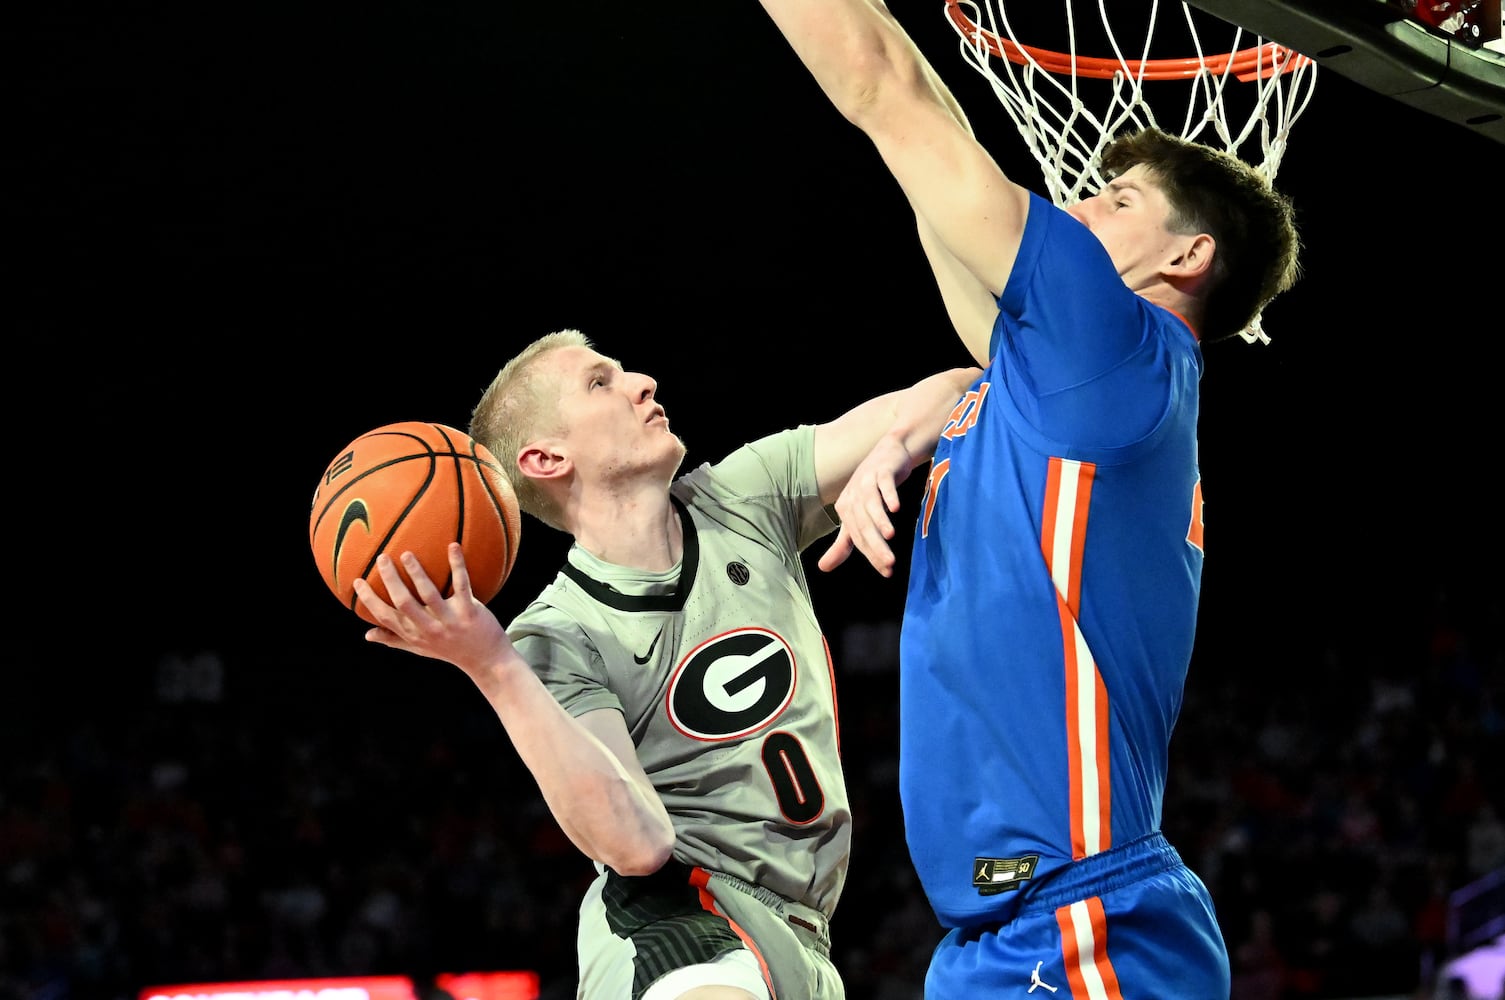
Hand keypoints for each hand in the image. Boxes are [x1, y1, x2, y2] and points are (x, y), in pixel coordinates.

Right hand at [353, 542, 512, 677]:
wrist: (486, 661)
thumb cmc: (449, 649)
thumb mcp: (420, 648)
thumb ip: (394, 639)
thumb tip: (367, 634)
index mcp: (414, 635)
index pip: (386, 617)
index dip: (369, 600)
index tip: (357, 581)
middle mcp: (429, 629)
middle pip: (404, 603)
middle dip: (390, 581)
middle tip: (382, 558)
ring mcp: (450, 621)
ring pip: (429, 594)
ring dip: (417, 573)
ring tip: (406, 554)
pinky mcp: (470, 612)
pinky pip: (463, 585)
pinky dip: (458, 565)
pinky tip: (453, 546)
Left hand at [817, 435, 918, 577]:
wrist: (889, 454)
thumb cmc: (873, 488)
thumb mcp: (857, 516)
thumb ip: (843, 543)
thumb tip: (822, 568)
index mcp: (846, 510)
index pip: (857, 538)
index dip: (871, 555)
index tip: (887, 572)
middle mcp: (853, 496)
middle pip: (864, 524)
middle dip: (876, 545)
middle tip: (890, 563)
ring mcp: (867, 482)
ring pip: (872, 505)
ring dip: (881, 520)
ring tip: (890, 536)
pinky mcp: (882, 471)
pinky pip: (884, 484)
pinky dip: (889, 495)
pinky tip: (896, 508)